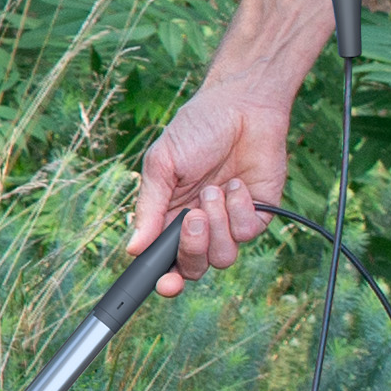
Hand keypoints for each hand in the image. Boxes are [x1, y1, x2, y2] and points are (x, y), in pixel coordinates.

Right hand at [132, 78, 288, 294]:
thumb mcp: (162, 165)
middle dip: (192, 250)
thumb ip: (148, 208)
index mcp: (169, 217)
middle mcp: (199, 226)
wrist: (241, 105)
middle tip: (193, 219)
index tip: (165, 285)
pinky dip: (240, 209)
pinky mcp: (258, 214)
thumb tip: (133, 248)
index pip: (165, 261)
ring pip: (223, 258)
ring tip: (215, 191)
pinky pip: (248, 233)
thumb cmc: (197, 128)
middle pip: (193, 267)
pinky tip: (237, 185)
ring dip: (217, 225)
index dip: (164, 280)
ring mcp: (229, 222)